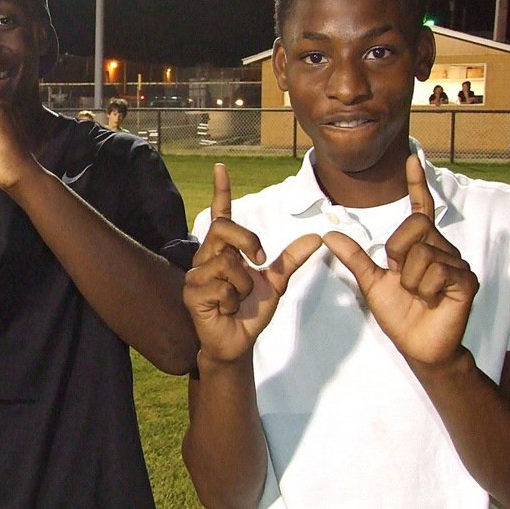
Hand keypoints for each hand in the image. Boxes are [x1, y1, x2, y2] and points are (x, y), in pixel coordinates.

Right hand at [184, 163, 320, 364]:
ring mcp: (196, 275)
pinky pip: (221, 286)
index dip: (221, 190)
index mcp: (224, 250)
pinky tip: (226, 309)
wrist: (240, 342)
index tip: (221, 167)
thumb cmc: (250, 311)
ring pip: (228, 263)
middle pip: (224, 228)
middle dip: (248, 241)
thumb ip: (291, 259)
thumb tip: (317, 237)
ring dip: (244, 286)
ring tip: (237, 300)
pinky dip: (233, 300)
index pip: (221, 214)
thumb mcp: (276, 282)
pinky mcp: (192, 293)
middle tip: (260, 262)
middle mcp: (206, 257)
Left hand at [323, 155, 477, 367]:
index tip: (412, 157)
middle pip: (413, 227)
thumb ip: (354, 257)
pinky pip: (435, 270)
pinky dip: (424, 288)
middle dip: (397, 254)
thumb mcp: (371, 282)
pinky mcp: (466, 280)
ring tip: (418, 295)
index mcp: (420, 245)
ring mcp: (457, 263)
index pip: (420, 208)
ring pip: (421, 253)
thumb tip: (328, 234)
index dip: (417, 183)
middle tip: (401, 278)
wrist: (419, 346)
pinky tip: (431, 300)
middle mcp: (441, 248)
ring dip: (409, 279)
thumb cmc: (399, 314)